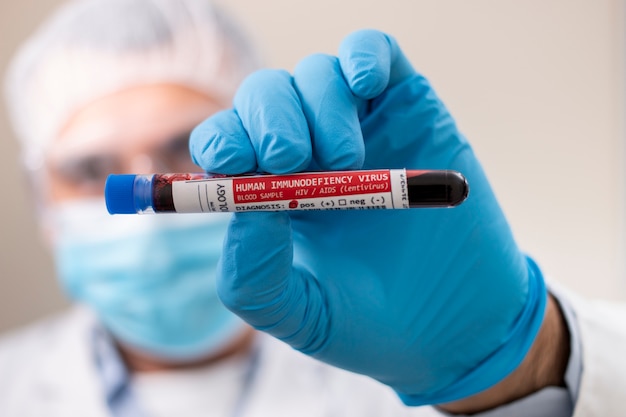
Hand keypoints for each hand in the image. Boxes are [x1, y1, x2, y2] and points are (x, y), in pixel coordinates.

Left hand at [190, 29, 546, 404]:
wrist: (458, 328)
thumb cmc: (371, 325)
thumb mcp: (298, 315)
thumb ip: (253, 274)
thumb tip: (241, 203)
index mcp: (274, 194)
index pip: (229, 143)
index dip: (222, 140)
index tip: (233, 163)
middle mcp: (311, 153)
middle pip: (266, 97)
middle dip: (268, 118)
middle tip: (290, 160)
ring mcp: (361, 126)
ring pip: (317, 73)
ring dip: (318, 105)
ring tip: (346, 160)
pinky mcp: (409, 108)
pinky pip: (376, 51)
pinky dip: (361, 56)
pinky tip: (362, 84)